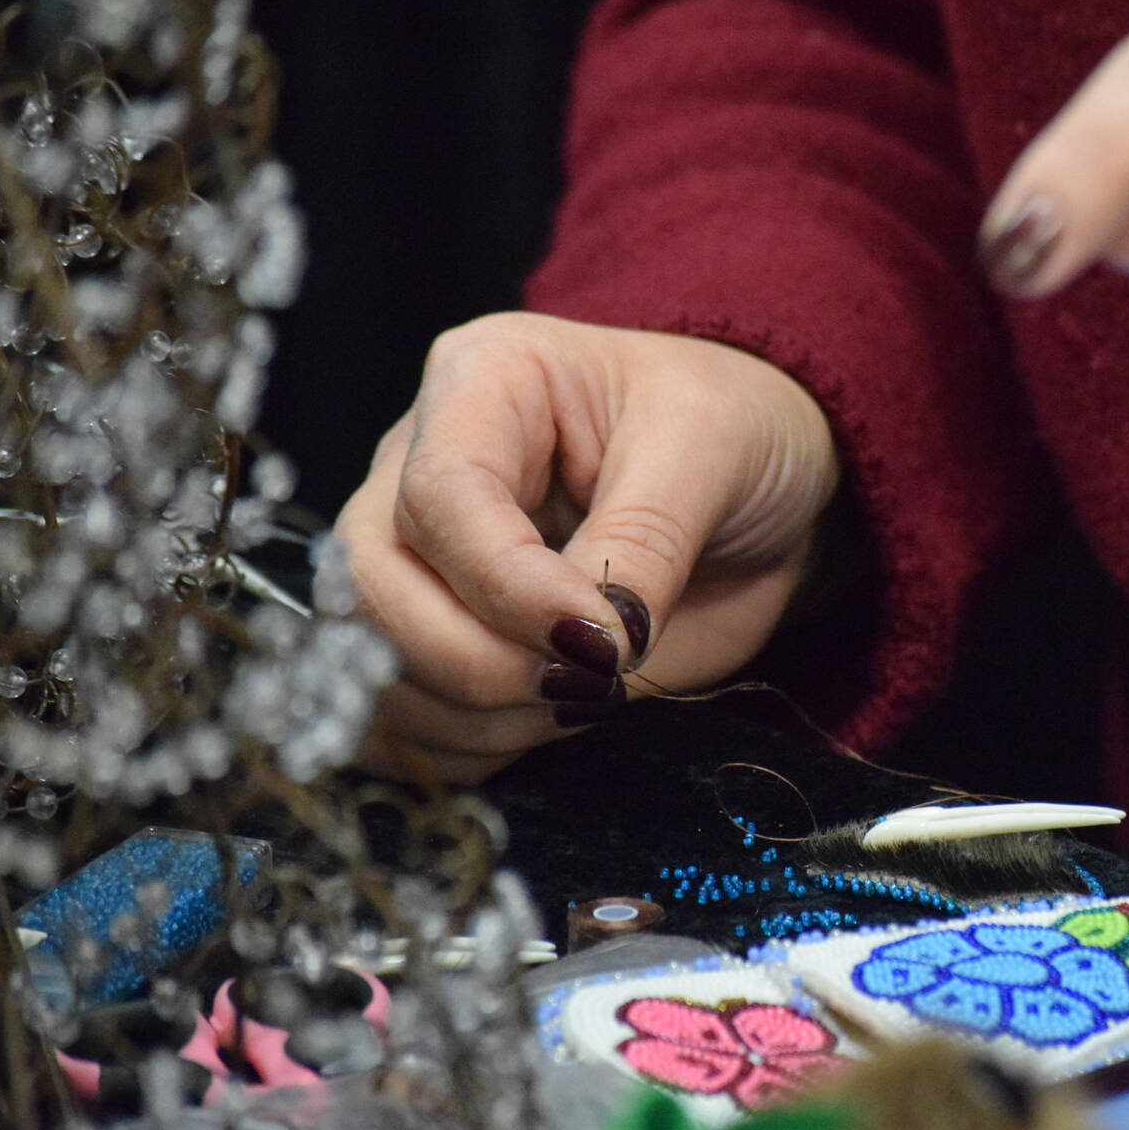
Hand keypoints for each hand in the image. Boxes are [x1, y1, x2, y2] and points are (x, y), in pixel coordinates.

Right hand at [333, 313, 839, 782]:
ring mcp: (416, 556)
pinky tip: (546, 721)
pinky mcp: (433, 634)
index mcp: (483, 382)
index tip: (603, 642)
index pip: (441, 495)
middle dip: (476, 663)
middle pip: (372, 585)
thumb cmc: (731, 432)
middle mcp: (421, 464)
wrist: (757, 486)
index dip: (508, 586)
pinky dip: (465, 748)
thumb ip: (646, 541)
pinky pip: (397, 717)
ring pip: (374, 662)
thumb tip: (593, 642)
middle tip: (591, 684)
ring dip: (478, 715)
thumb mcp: (712, 452)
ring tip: (588, 695)